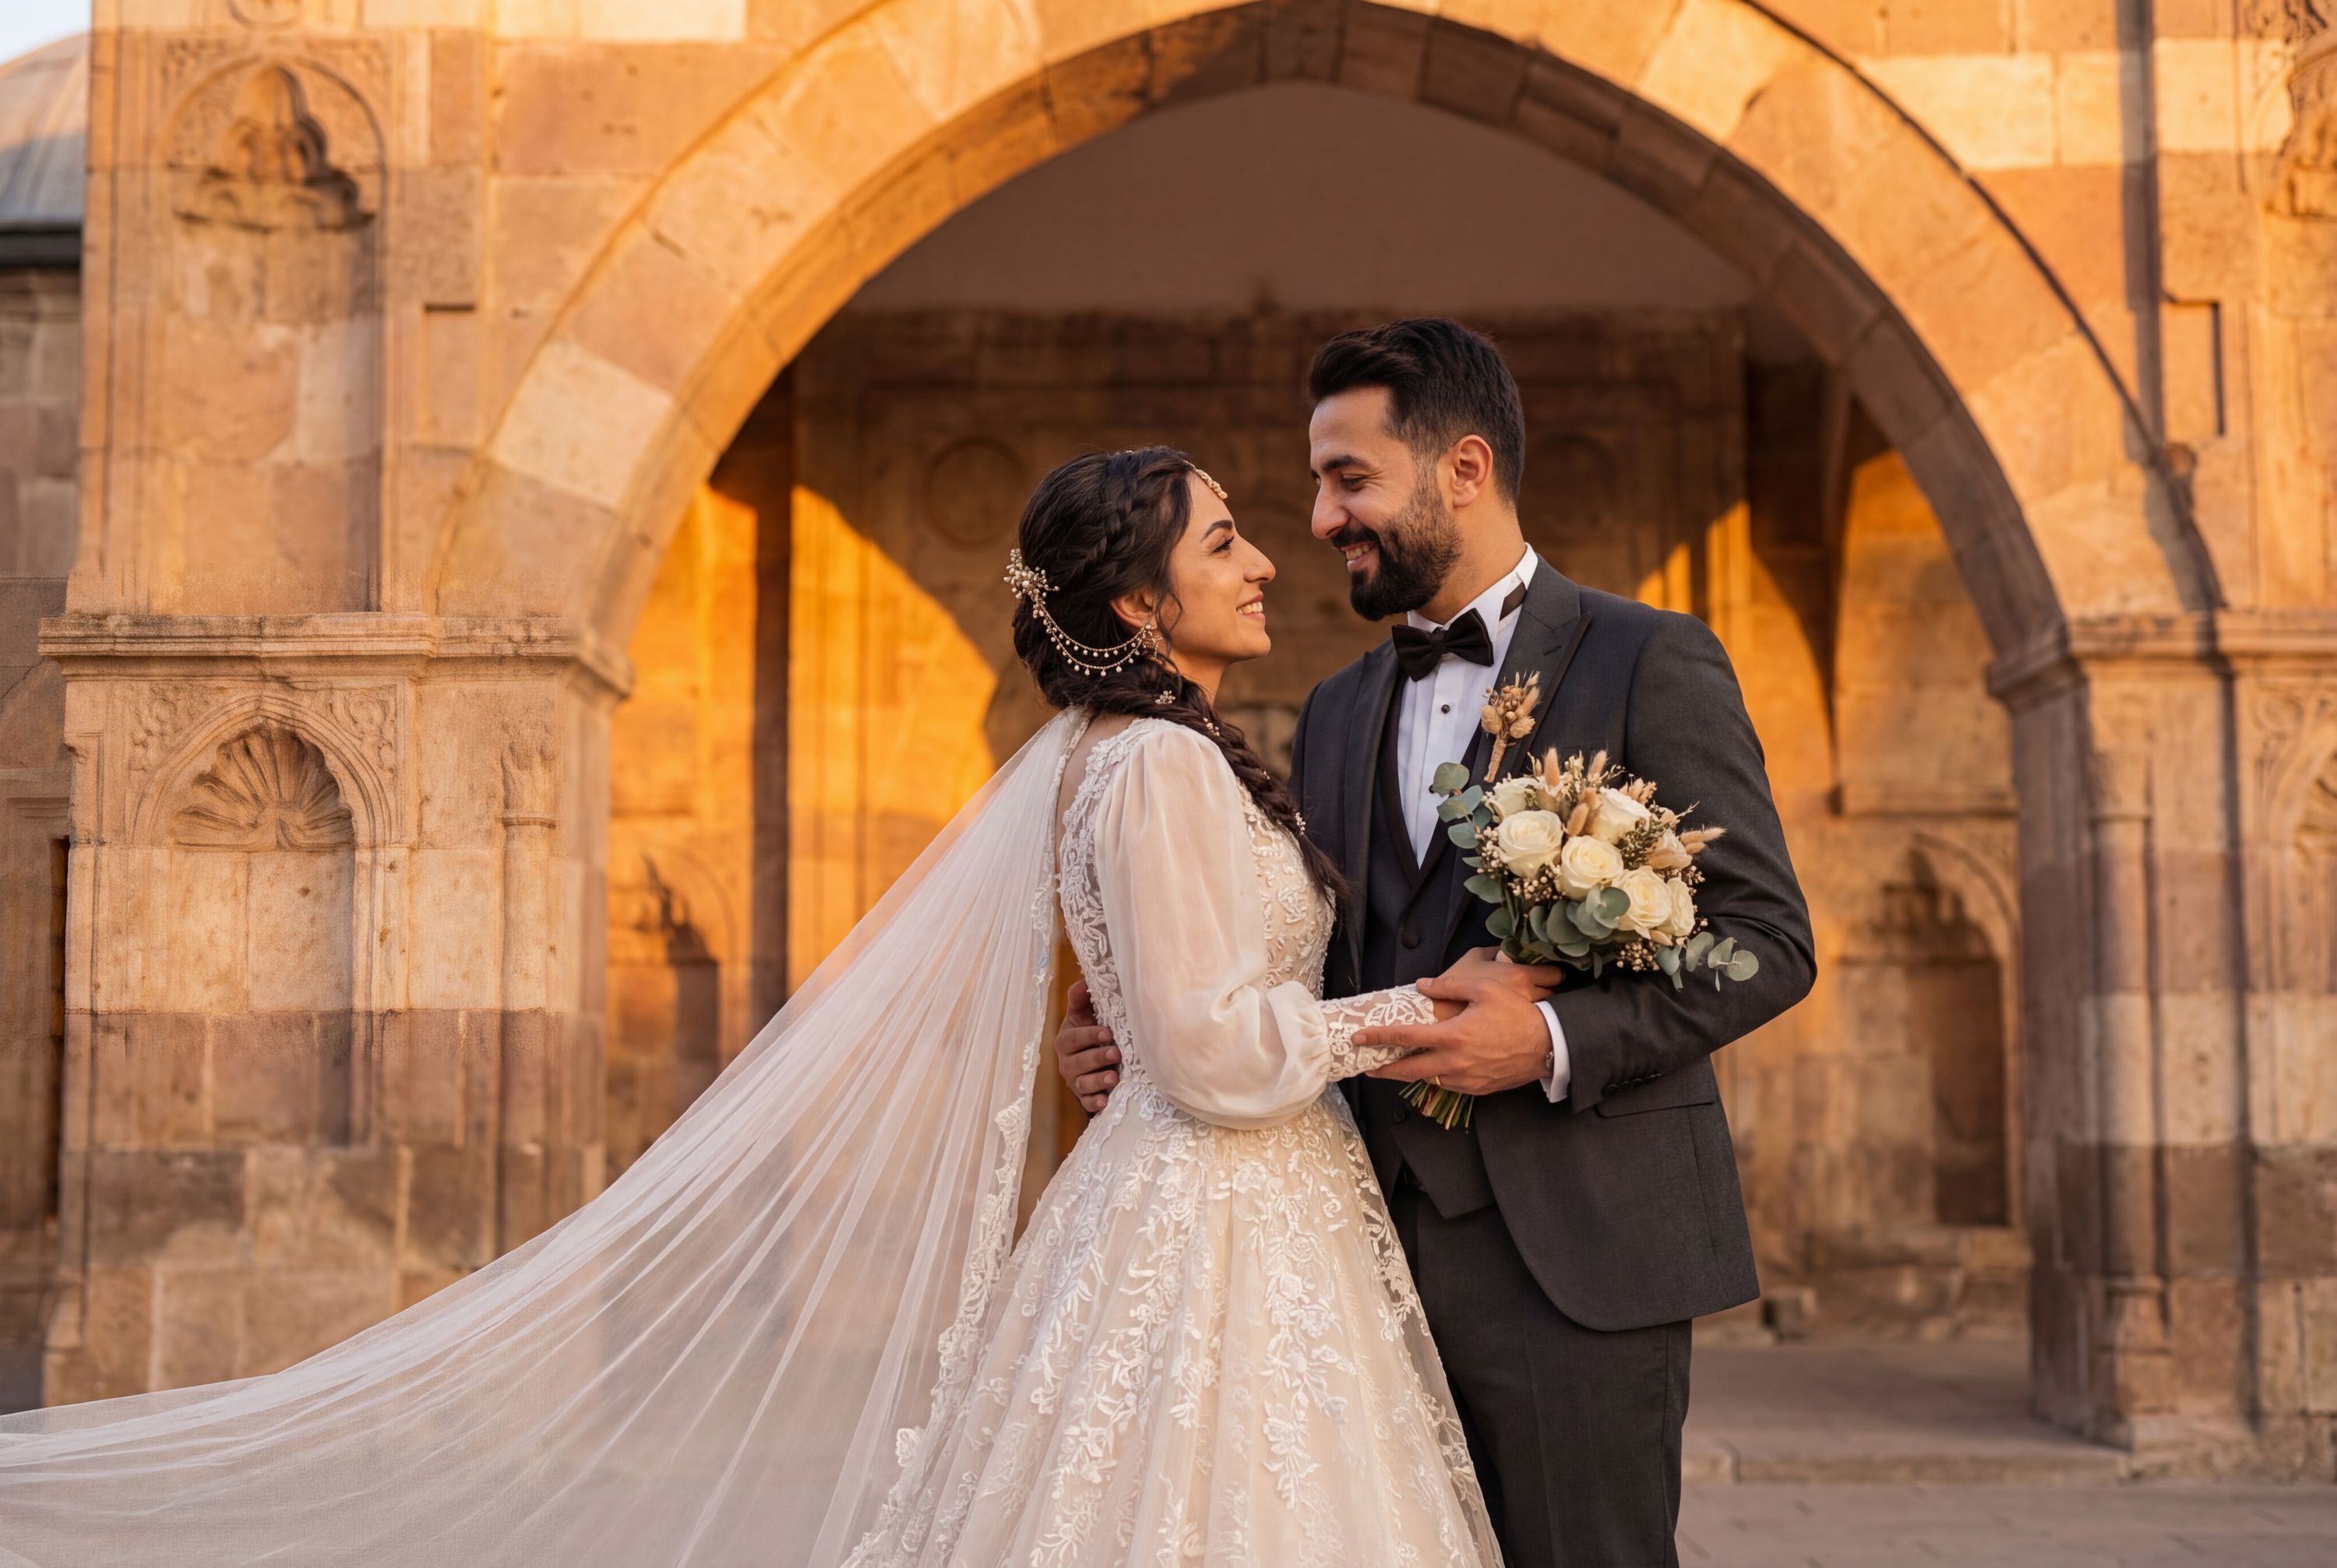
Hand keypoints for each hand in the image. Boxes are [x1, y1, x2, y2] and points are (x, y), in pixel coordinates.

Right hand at [1053, 980, 1120, 1113]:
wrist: (1095, 1060)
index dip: (1089, 1035)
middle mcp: (1067, 1062)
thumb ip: (1081, 999)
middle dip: (1096, 1058)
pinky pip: (1087, 1103)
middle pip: (1077, 1062)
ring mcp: (1075, 1082)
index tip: (1107, 1033)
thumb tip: (1083, 979)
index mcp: (1066, 1041)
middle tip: (1115, 1054)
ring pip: (1082, 1084)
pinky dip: (1095, 1102)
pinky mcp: (1084, 1097)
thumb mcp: (1084, 1015)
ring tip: (1114, 1078)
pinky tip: (1105, 1100)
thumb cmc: (1091, 1031)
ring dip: (1098, 1081)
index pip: (1073, 1038)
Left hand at [1356, 948, 1563, 1095]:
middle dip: (1384, 1069)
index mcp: (1451, 1036)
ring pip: (1429, 1080)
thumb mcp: (1484, 989)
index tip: (1358, 1037)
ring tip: (1396, 1069)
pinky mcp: (1478, 1089)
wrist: (1550, 1045)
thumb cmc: (1517, 1013)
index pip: (1405, 1036)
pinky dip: (1437, 1078)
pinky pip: (1450, 1085)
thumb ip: (1449, 987)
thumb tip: (1422, 985)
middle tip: (1367, 1067)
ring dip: (1410, 1075)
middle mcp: (1454, 1062)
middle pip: (1408, 1070)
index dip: (1378, 1037)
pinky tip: (1433, 1071)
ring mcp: (1466, 1079)